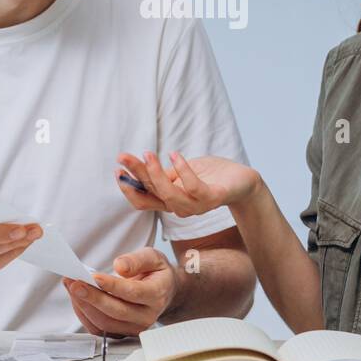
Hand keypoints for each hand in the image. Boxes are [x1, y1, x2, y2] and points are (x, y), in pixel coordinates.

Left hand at [61, 247, 177, 336]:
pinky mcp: (121, 333)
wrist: (164, 291)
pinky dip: (84, 314)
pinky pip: (98, 329)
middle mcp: (146, 316)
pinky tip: (76, 298)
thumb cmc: (156, 273)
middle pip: (116, 311)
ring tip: (71, 287)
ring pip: (105, 323)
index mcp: (157, 295)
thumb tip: (119, 266)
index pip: (133, 293)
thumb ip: (137, 260)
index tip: (94, 276)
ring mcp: (134, 328)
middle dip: (92, 297)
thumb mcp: (153, 258)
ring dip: (84, 306)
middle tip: (74, 283)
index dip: (113, 286)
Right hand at [115, 151, 259, 216]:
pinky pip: (194, 188)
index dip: (128, 188)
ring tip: (148, 153)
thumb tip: (140, 164)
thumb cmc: (211, 175)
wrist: (243, 181)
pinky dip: (183, 171)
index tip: (117, 168)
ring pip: (169, 195)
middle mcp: (181, 207)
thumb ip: (164, 173)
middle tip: (123, 157)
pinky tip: (176, 155)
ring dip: (155, 174)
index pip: (143, 199)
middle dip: (135, 176)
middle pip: (152, 195)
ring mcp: (197, 205)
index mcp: (171, 201)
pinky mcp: (213, 198)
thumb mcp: (182, 171)